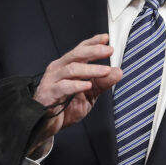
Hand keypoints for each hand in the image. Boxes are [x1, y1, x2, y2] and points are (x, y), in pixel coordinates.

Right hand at [30, 34, 121, 151]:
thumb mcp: (89, 95)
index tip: (106, 38)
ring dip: (90, 69)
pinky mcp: (48, 94)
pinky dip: (76, 85)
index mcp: (67, 66)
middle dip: (94, 51)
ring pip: (72, 69)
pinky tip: (87, 85)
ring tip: (105, 70)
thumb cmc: (65, 107)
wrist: (47, 125)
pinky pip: (63, 87)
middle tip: (109, 50)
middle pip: (76, 54)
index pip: (81, 50)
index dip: (93, 42)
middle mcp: (59, 69)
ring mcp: (52, 80)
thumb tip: (118, 72)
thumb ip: (102, 83)